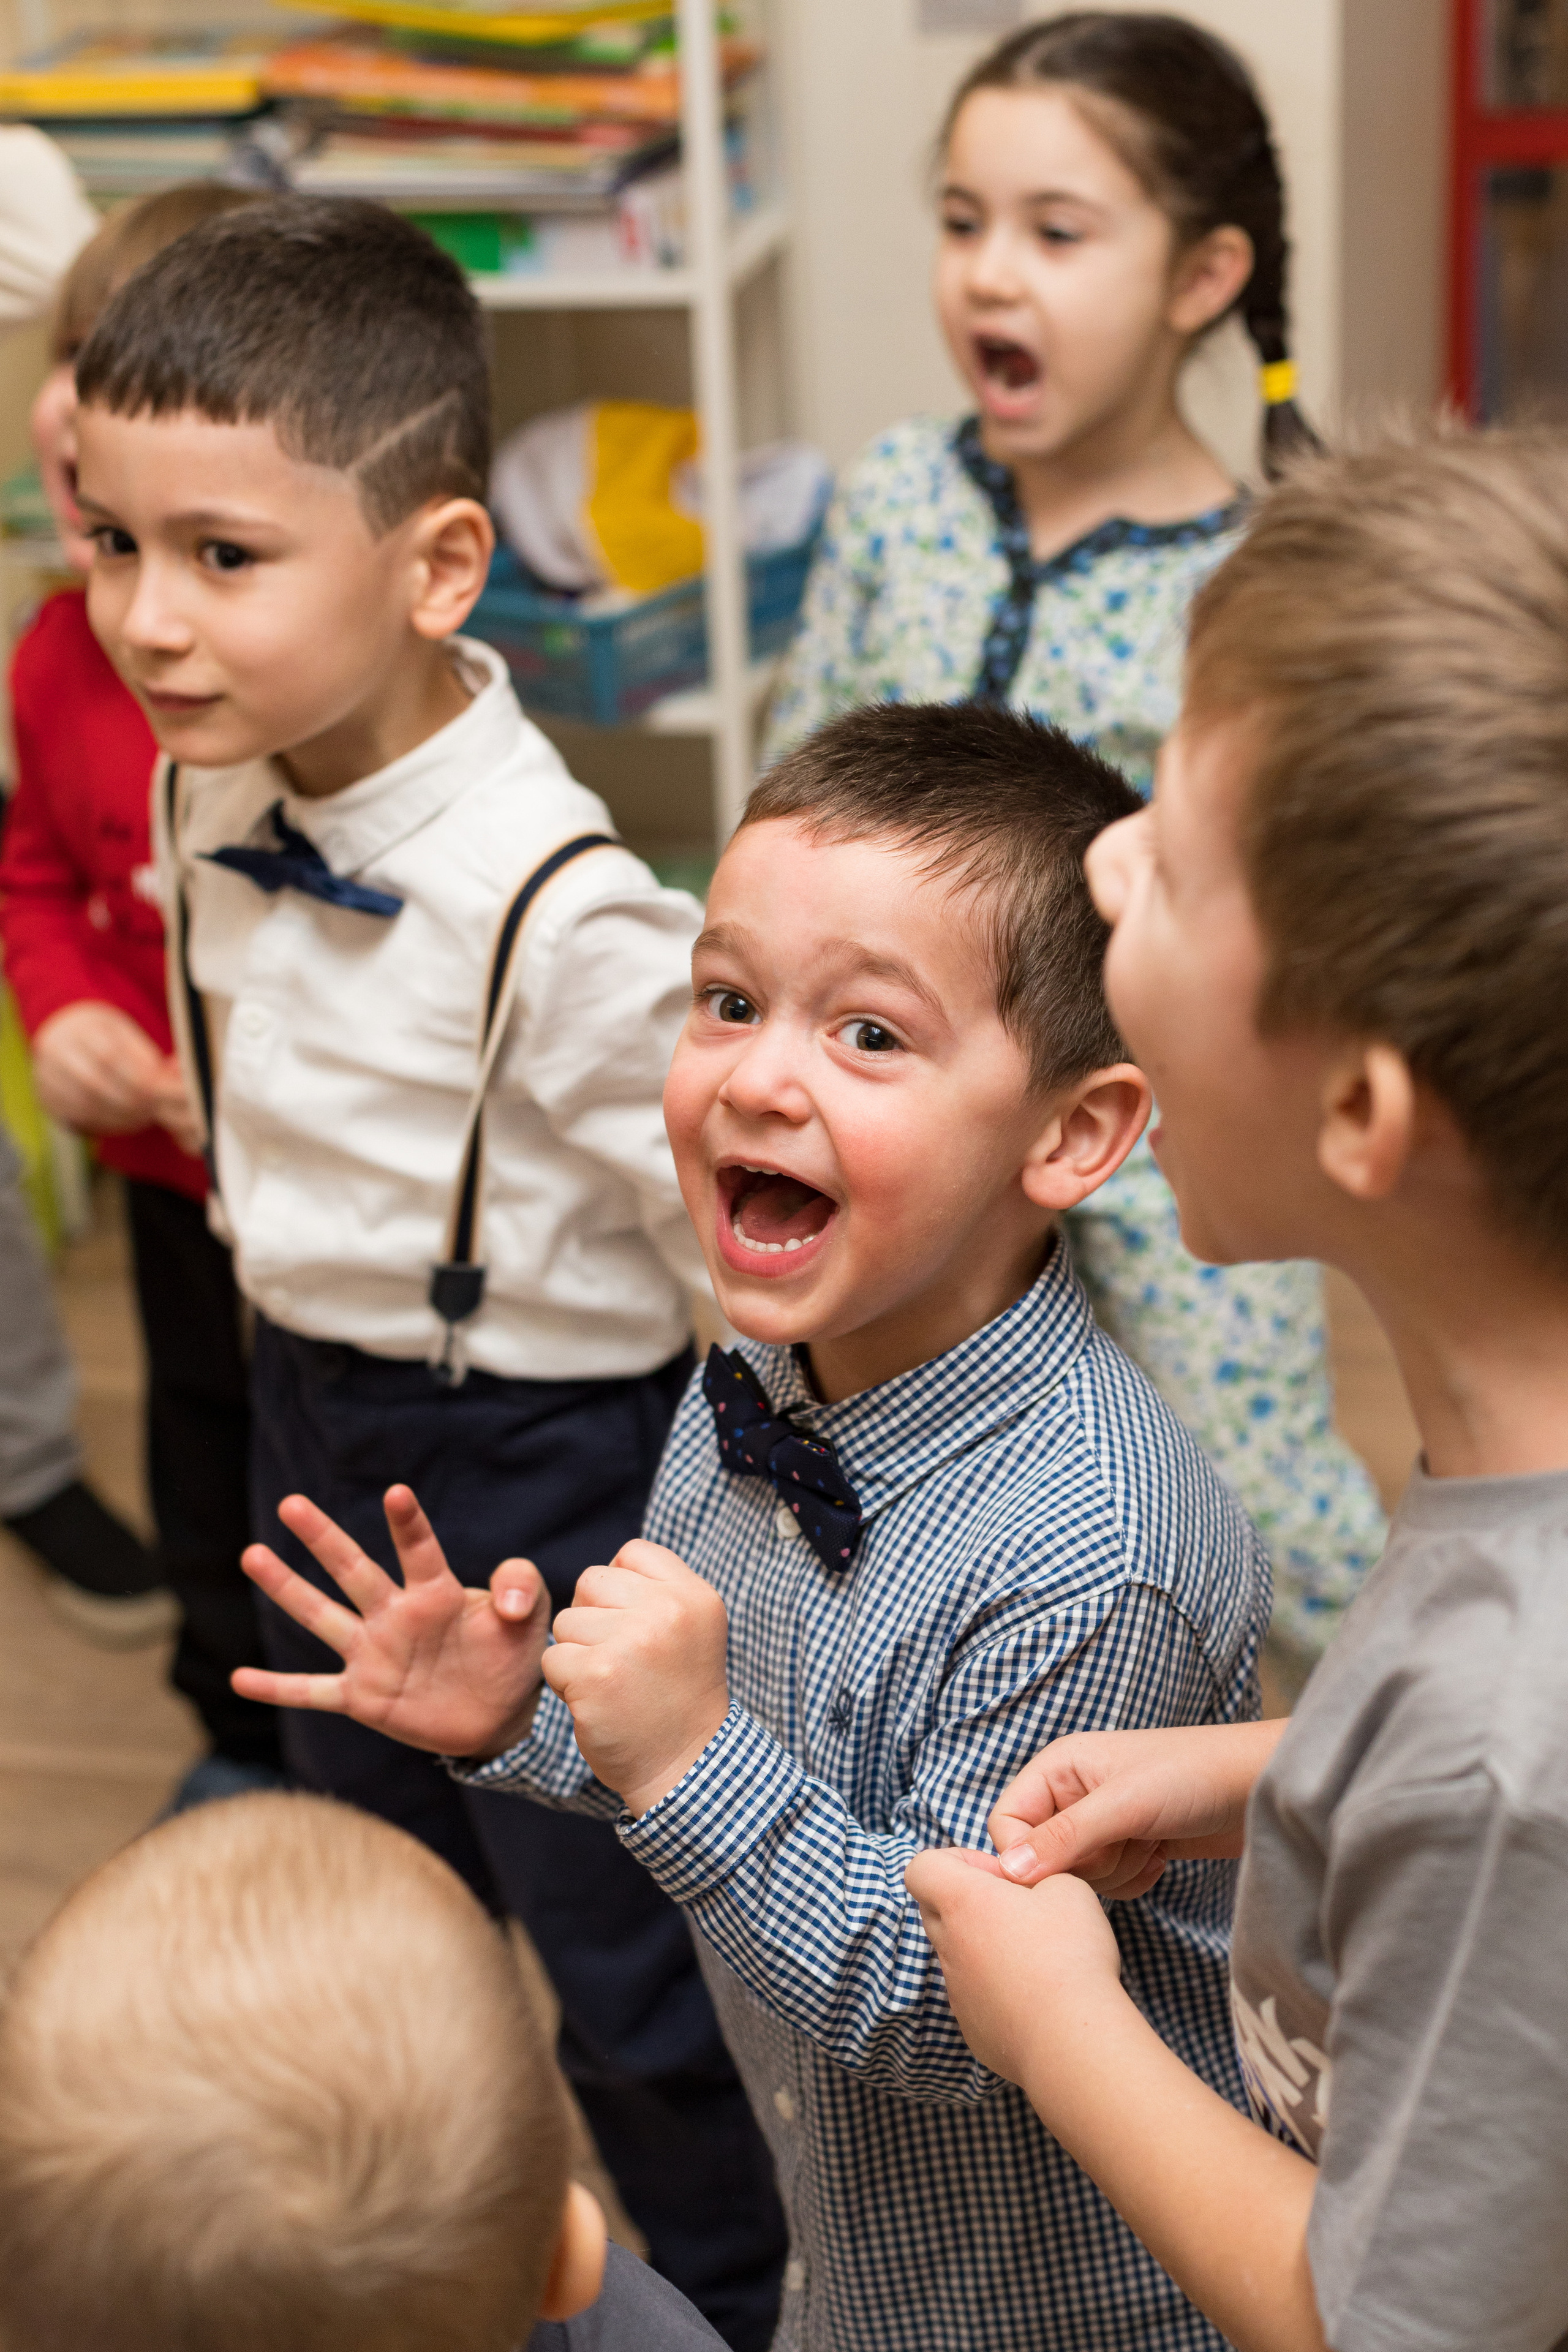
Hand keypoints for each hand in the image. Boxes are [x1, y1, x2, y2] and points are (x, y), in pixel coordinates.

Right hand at [32, 1001, 189, 1136]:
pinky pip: (76, 1117)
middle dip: (129, 1100)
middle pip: (94, 1082)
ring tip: (144, 1118)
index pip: (108, 1055)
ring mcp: (46, 1075)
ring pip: (85, 1103)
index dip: (136, 1077)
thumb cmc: (106, 1035)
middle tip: (153, 1109)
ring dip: (119, 1116)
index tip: (157, 1090)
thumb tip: (170, 1084)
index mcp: (80, 1026)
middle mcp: (55, 1049)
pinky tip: (125, 1122)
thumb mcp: (125, 1033)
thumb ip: (145, 1056)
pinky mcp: (46, 1097)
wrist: (65, 1034)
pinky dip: (105, 1123)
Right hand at [233, 1485, 549, 1759]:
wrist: (500, 1716)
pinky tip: (240, 1679)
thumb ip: (522, 1589)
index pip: (420, 1552)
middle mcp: (395, 1616)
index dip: (410, 1525)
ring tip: (252, 1555)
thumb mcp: (531, 1618)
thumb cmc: (512, 1654)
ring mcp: (373, 1655)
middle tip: (290, 1504)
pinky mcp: (362, 1698)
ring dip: (287, 1589)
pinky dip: (277, 1688)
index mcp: (437, 1594)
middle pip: (353, 1571)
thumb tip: (502, 1602)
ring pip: (322, 1618)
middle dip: (323, 1538)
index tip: (397, 1493)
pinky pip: (312, 1691)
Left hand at [542, 1539, 728, 1816]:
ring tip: (612, 1682)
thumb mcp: (691, 1630)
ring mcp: (630, 1643)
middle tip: (620, 1658)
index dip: (620, 1587)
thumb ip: (655, 1593)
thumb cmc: (677, 1695)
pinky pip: (552, 1657)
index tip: (633, 1624)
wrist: (685, 1765)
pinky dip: (564, 1682)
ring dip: (577, 1652)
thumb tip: (602, 1574)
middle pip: (591, 1581)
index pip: (633, 1552)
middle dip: (592, 1618)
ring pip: (566, 1620)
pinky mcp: (595, 1676)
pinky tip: (596, 1701)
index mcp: (693, 1596)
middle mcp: (666, 1612)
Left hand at [905, 1847, 1124, 2087]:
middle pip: (936, 1910)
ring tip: (1038, 1957)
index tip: (1000, 1876)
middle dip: (970, 1902)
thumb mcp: (1067, 1886)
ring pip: (958, 1955)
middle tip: (1019, 1911)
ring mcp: (957, 1992)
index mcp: (962, 1903)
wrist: (1073, 2040)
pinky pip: (975, 1996)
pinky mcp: (972, 2028)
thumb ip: (1036, 1871)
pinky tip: (1039, 1996)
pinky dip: (999, 1989)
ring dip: (987, 1947)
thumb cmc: (1070, 1955)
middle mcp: (949, 1946)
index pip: (921, 1868)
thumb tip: (1024, 1887)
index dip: (957, 1861)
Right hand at [986, 1721, 1285, 1893]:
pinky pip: (1108, 1884)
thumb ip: (1065, 1837)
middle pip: (1041, 1855)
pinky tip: (1160, 1855)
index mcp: (1058, 1767)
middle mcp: (1072, 1792)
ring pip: (1077, 1875)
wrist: (1258, 1788)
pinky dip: (1134, 1878)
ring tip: (1149, 1842)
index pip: (1007, 1822)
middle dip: (1085, 1864)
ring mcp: (1102, 1821)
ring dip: (1115, 1872)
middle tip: (1124, 1843)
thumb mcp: (1124, 1804)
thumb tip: (1009, 1871)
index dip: (1027, 1855)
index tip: (1066, 1869)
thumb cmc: (1194, 1775)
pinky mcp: (1129, 1845)